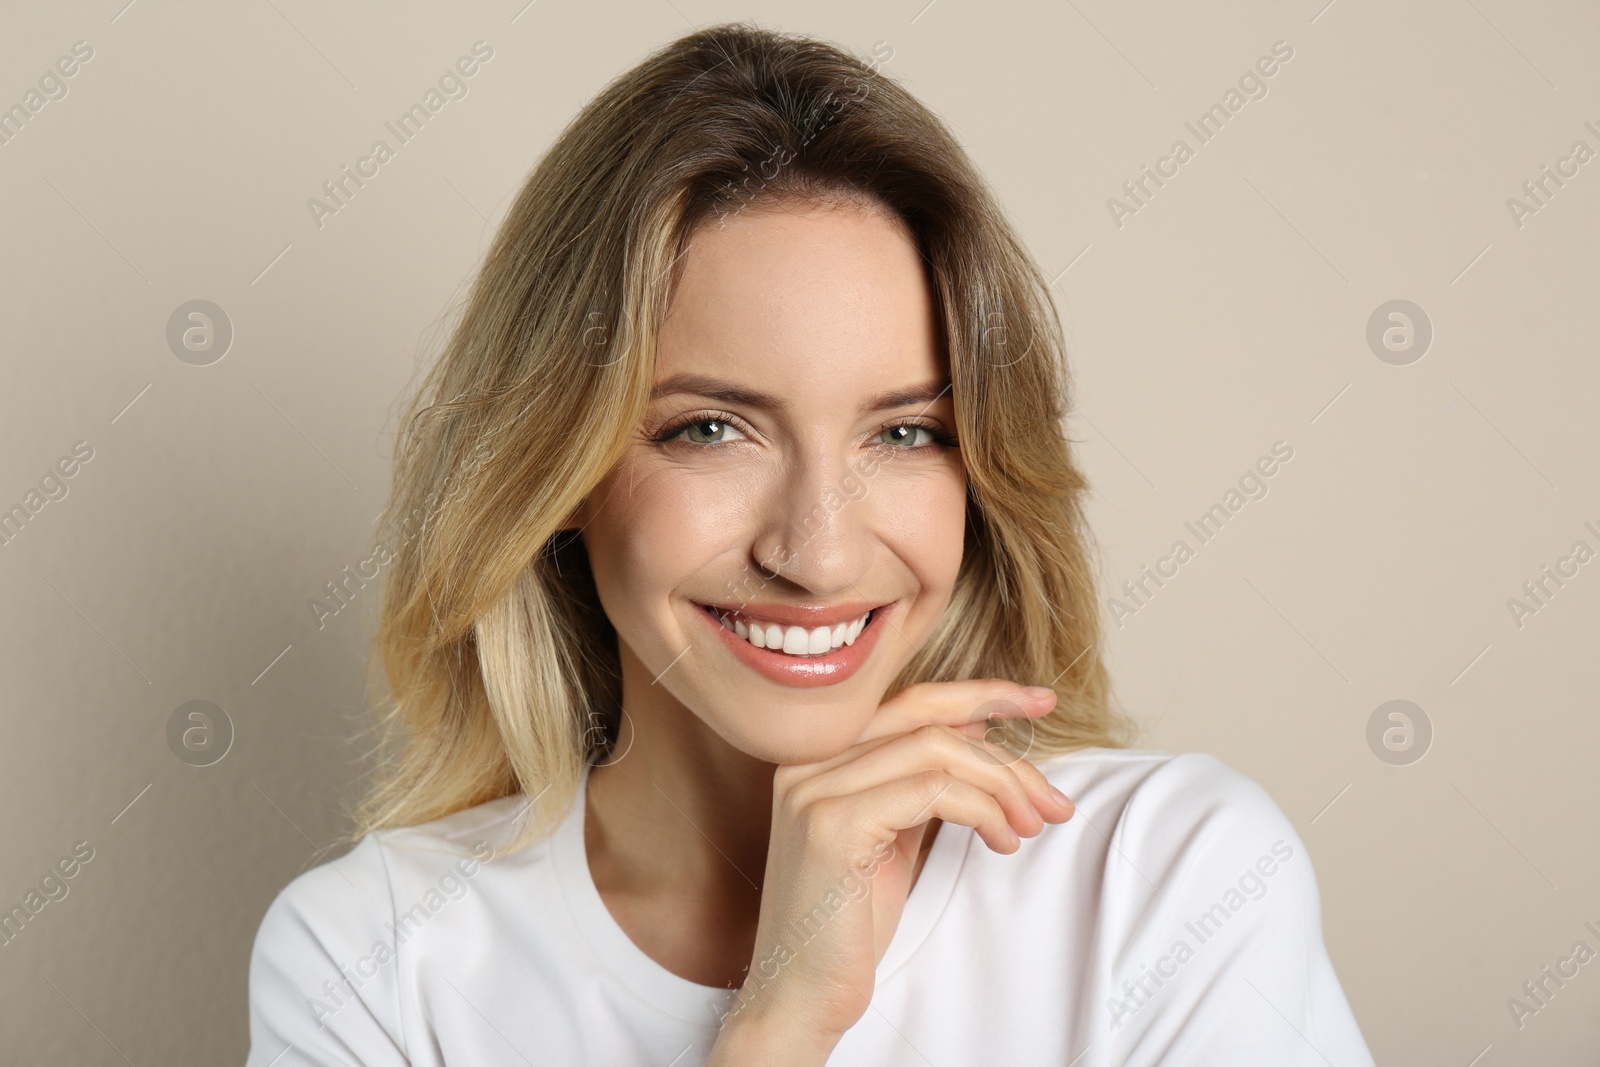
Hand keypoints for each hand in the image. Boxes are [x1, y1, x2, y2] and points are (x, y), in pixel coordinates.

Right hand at [715, 678, 1076, 1050]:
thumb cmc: (846, 926)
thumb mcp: (890, 837)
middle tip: (1055, 798)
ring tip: (1031, 826)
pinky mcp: (831, 826)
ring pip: (936, 750)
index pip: (911, 701)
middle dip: (1005, 749)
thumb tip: (975, 726)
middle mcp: (807, 762)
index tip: (1041, 703)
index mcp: (817, 757)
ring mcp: (814, 789)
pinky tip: (1001, 841)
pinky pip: (930, 792)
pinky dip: (982, 810)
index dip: (982, 694)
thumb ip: (921, 782)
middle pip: (927, 718)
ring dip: (1002, 786)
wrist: (798, 996)